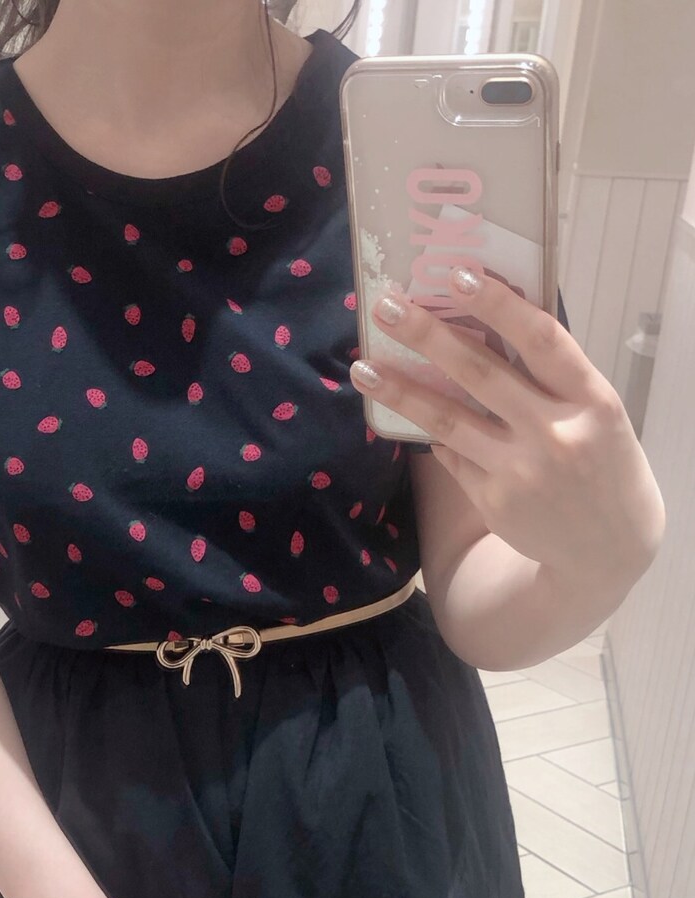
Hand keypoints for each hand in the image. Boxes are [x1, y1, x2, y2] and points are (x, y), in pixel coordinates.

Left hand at [350, 267, 665, 579]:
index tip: (456, 276)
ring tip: (363, 368)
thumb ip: (553, 376)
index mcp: (592, 400)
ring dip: (401, 391)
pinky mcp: (493, 501)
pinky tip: (403, 411)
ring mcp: (521, 471)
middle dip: (429, 336)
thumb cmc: (601, 461)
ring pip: (449, 420)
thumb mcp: (596, 413)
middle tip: (387, 307)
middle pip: (482, 374)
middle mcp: (556, 434)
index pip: (541, 340)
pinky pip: (451, 455)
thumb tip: (486, 324)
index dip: (497, 304)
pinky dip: (430, 432)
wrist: (608, 548)